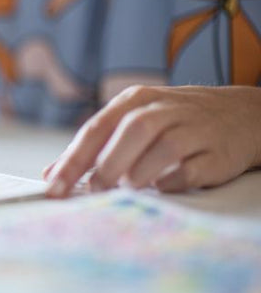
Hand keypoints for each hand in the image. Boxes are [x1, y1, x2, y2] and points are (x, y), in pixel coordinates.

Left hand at [43, 86, 260, 197]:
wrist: (240, 115)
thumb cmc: (172, 121)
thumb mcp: (131, 120)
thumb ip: (92, 146)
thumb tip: (52, 173)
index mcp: (135, 100)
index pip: (97, 128)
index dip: (73, 158)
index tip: (54, 185)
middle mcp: (164, 109)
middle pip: (132, 131)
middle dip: (107, 165)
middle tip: (92, 191)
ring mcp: (193, 129)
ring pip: (164, 147)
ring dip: (138, 173)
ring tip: (123, 190)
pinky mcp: (216, 153)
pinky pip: (191, 169)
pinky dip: (171, 182)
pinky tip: (159, 189)